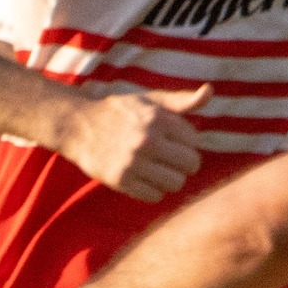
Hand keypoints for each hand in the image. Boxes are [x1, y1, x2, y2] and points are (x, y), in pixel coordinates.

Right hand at [57, 83, 210, 202]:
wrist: (78, 126)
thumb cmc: (119, 112)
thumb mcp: (150, 101)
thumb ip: (181, 100)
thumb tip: (209, 91)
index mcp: (158, 118)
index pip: (194, 141)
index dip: (186, 142)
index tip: (172, 141)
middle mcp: (147, 140)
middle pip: (190, 164)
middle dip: (184, 163)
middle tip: (171, 160)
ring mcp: (133, 162)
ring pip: (175, 183)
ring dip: (171, 179)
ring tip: (160, 171)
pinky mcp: (121, 180)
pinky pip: (154, 196)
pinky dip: (153, 191)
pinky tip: (144, 180)